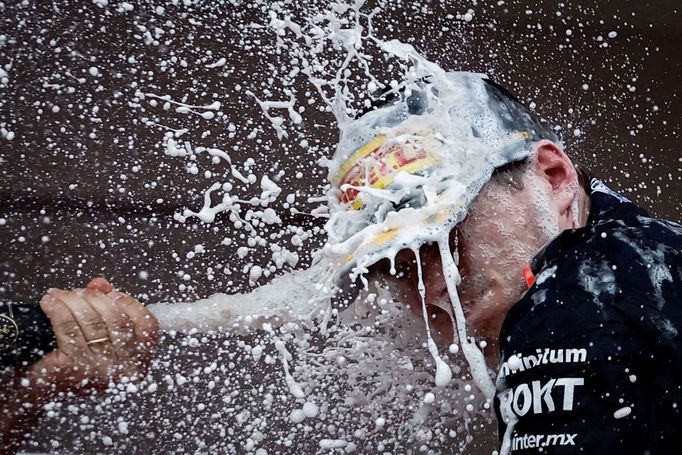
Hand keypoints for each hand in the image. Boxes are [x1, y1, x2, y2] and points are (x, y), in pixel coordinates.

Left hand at [25, 277, 158, 395]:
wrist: (43, 391)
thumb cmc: (75, 363)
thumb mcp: (100, 337)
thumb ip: (107, 307)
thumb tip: (101, 285)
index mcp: (138, 363)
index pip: (147, 326)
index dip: (129, 303)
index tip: (112, 293)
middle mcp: (123, 370)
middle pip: (118, 319)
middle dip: (97, 298)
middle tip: (80, 292)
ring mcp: (99, 370)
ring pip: (92, 320)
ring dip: (73, 300)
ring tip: (61, 295)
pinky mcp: (73, 367)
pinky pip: (68, 326)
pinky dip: (58, 308)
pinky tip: (50, 302)